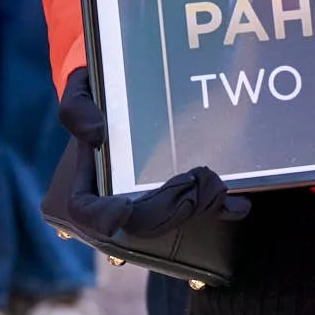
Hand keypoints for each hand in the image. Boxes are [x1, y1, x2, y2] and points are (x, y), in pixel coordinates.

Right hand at [56, 68, 249, 241]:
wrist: (121, 96)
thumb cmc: (97, 95)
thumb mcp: (80, 91)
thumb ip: (76, 108)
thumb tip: (95, 134)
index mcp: (80, 186)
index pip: (85, 212)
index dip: (102, 218)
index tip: (123, 210)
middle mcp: (110, 202)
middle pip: (137, 223)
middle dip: (167, 208)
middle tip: (193, 181)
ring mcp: (141, 204)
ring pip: (167, 221)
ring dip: (195, 208)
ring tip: (216, 188)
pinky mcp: (170, 198)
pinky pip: (192, 209)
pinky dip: (216, 208)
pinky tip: (238, 204)